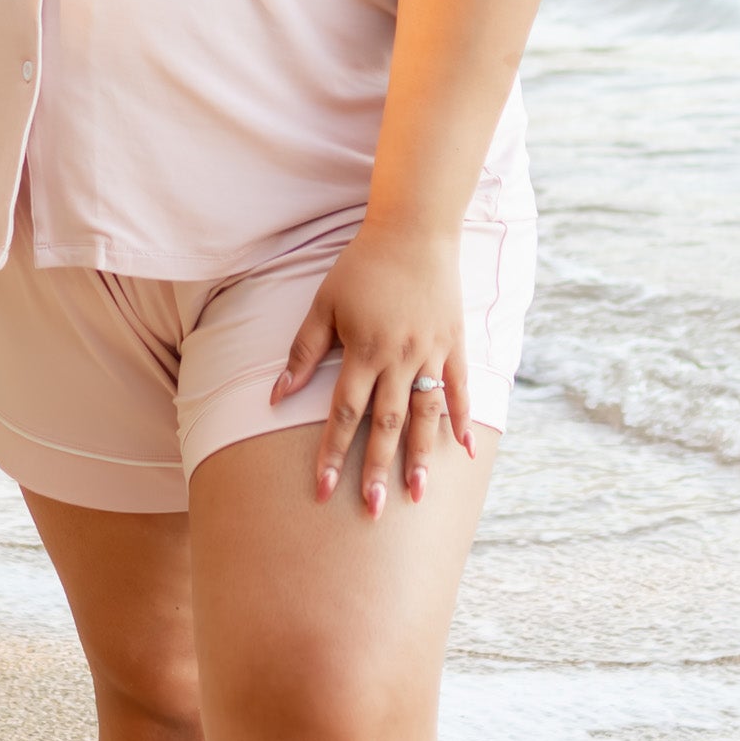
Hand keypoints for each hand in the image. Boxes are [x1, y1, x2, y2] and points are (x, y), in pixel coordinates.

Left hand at [273, 219, 471, 515]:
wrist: (414, 230)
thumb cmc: (361, 266)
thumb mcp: (324, 304)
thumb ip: (304, 352)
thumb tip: (277, 396)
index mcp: (365, 350)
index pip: (345, 413)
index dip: (332, 453)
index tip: (323, 490)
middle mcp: (401, 357)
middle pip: (386, 424)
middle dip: (377, 470)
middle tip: (372, 511)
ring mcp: (432, 353)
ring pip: (425, 415)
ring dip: (420, 457)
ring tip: (416, 495)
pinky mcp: (454, 344)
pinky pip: (459, 389)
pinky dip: (460, 421)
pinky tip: (462, 453)